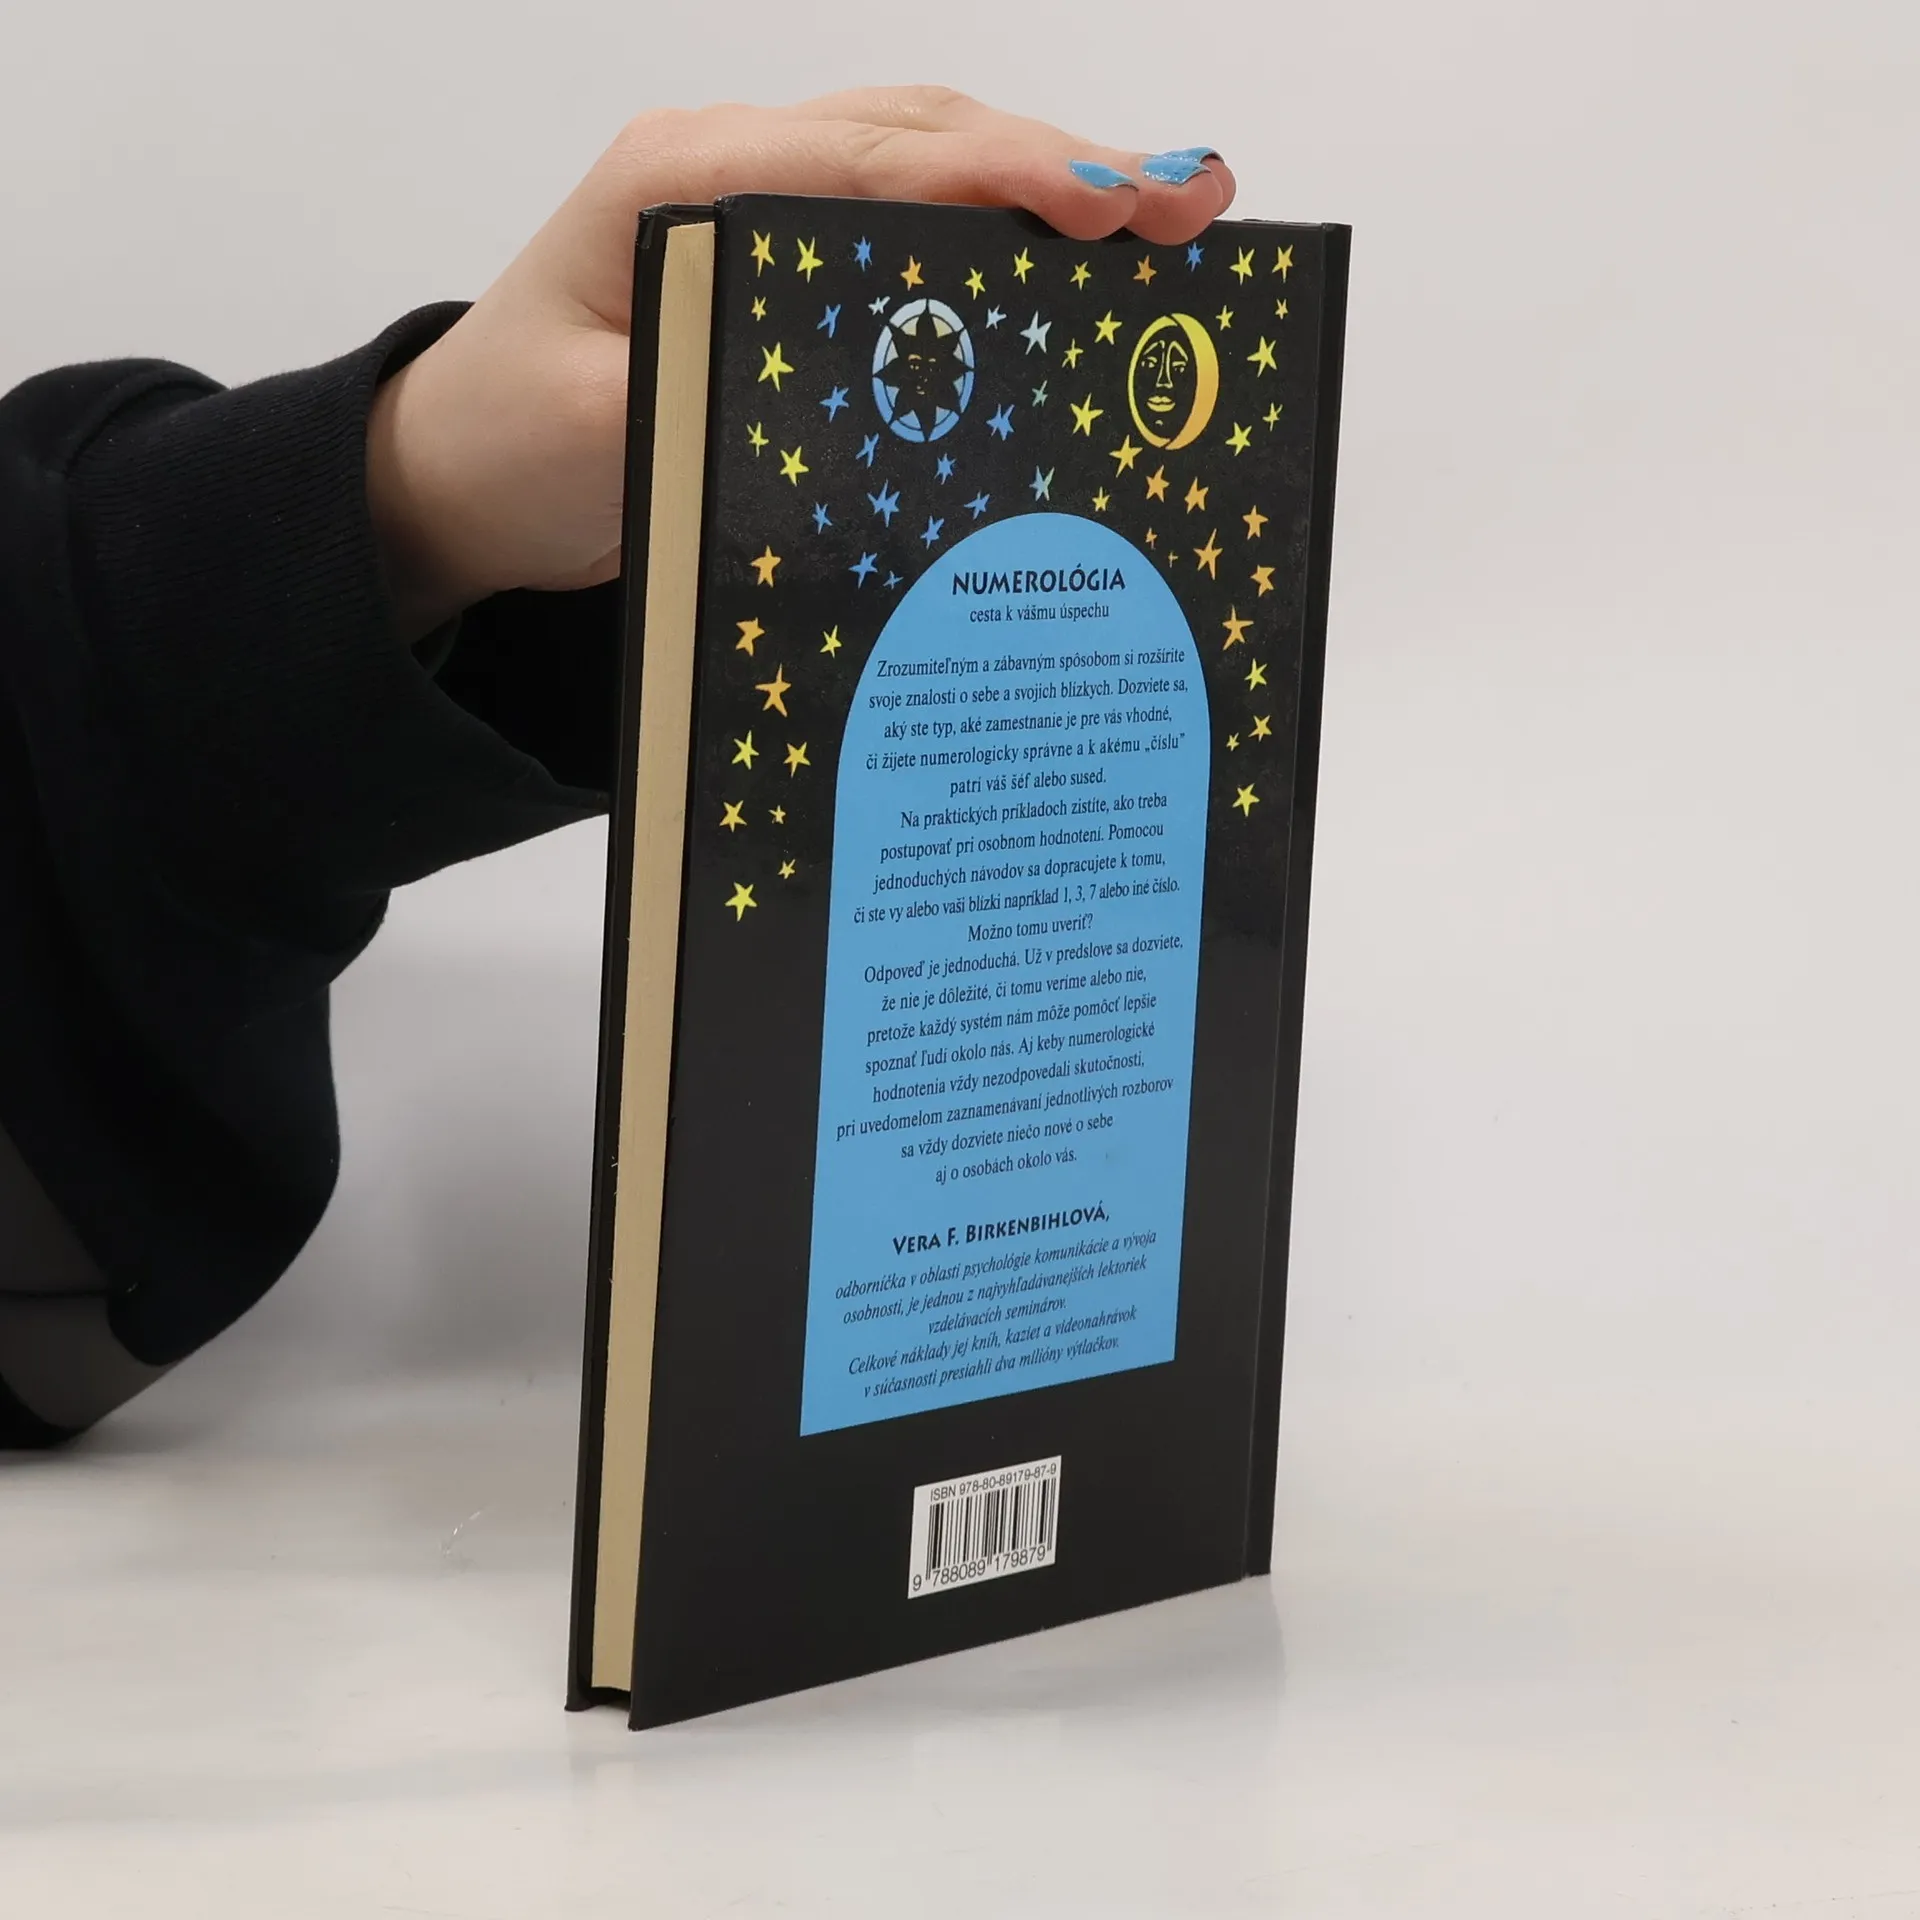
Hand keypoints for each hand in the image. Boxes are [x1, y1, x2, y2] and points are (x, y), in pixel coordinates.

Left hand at [366, 88, 1233, 637]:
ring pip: (931, 168)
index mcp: (682, 184)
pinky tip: (1075, 269)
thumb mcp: (603, 434)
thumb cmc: (514, 443)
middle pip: (925, 138)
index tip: (1112, 205)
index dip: (1001, 177)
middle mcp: (733, 172)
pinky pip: (910, 229)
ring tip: (1170, 220)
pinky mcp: (786, 268)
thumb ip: (718, 401)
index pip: (872, 158)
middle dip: (1065, 167)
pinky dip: (999, 239)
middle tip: (1195, 202)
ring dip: (1049, 190)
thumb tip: (864, 405)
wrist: (462, 471)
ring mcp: (763, 210)